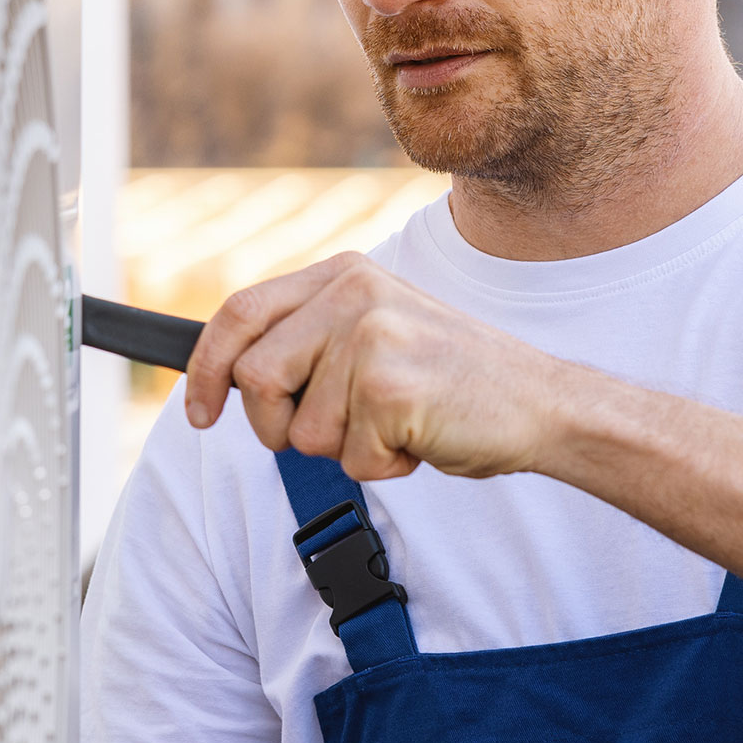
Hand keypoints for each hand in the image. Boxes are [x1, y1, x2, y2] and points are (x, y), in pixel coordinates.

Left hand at [183, 253, 575, 480]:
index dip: (206, 368)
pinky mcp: (389, 386)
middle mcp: (352, 294)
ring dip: (345, 450)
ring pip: (300, 430)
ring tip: (396, 425)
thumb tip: (229, 376)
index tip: (201, 414)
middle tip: (336, 432)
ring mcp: (370, 336)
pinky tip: (420, 439)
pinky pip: (349, 458)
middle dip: (280, 427)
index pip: (239, 312)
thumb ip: (311, 337)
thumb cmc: (453, 381)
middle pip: (255, 378)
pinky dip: (383, 467)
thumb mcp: (375, 332)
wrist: (541, 403)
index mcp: (343, 274)